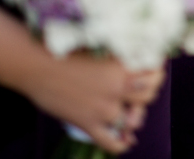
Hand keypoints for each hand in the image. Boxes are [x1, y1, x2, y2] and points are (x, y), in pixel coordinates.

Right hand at [22, 54, 163, 153]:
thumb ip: (120, 57)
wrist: (35, 65)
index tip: (155, 71)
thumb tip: (136, 58)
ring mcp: (102, 109)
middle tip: (143, 91)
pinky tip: (126, 141)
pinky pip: (110, 141)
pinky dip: (121, 144)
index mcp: (121, 66)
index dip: (158, 72)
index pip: (155, 73)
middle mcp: (116, 88)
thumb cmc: (65, 51)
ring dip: (136, 118)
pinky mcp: (87, 123)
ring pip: (133, 120)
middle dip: (149, 93)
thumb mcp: (100, 49)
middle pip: (149, 96)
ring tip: (134, 114)